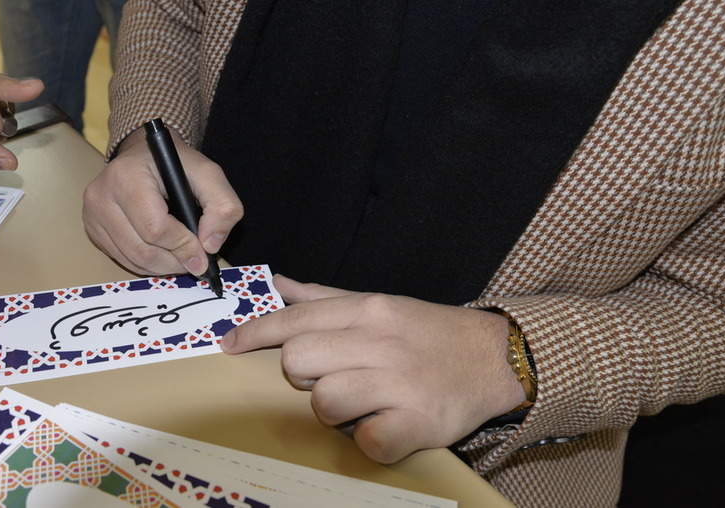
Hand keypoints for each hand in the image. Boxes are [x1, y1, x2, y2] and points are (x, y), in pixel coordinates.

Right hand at [82, 127, 242, 275]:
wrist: (145, 154)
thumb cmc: (175, 164)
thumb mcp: (208, 174)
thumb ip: (223, 206)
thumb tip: (210, 245)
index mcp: (126, 175)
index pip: (155, 228)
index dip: (183, 246)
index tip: (203, 254)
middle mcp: (101, 194)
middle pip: (142, 250)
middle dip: (175, 262)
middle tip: (196, 261)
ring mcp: (92, 213)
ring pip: (132, 260)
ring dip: (163, 267)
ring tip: (182, 257)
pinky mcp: (92, 227)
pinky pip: (122, 259)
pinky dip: (147, 264)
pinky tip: (163, 253)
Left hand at [221, 276, 527, 462]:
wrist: (494, 358)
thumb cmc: (426, 333)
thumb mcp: (379, 303)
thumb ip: (325, 298)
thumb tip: (278, 283)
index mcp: (368, 310)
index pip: (295, 319)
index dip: (255, 333)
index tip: (230, 344)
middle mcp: (380, 341)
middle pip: (298, 361)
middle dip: (302, 375)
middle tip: (329, 376)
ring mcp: (399, 382)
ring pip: (324, 402)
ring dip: (334, 410)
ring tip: (361, 402)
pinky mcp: (417, 422)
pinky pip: (364, 441)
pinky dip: (370, 439)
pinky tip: (385, 425)